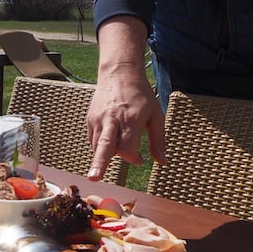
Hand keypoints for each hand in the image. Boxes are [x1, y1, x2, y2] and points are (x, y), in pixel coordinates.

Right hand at [85, 17, 166, 180]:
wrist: (119, 73)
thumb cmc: (141, 95)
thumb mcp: (156, 116)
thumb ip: (158, 141)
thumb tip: (162, 163)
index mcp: (130, 119)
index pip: (128, 147)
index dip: (134, 158)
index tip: (141, 159)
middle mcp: (112, 119)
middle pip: (105, 146)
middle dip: (99, 163)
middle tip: (94, 178)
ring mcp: (98, 119)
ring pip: (98, 146)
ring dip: (104, 157)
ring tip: (103, 167)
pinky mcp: (90, 119)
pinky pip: (94, 140)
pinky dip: (101, 147)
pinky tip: (108, 144)